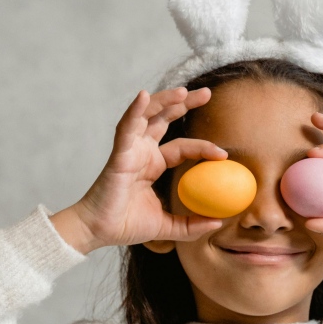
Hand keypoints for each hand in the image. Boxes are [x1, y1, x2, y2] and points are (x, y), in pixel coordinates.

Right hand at [50, 87, 225, 253]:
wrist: (99, 232)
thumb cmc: (126, 225)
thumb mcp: (167, 227)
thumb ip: (191, 225)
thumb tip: (219, 222)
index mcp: (153, 164)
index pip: (182, 147)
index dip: (202, 147)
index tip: (223, 155)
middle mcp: (142, 151)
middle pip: (165, 118)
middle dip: (185, 103)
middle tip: (207, 93)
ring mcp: (130, 149)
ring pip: (148, 116)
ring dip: (164, 100)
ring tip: (184, 92)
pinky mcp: (119, 153)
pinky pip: (127, 127)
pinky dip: (135, 110)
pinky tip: (144, 96)